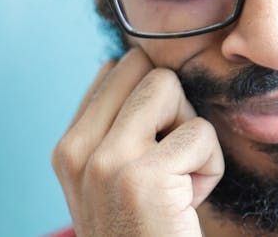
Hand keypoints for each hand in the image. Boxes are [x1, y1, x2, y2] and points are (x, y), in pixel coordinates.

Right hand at [52, 49, 224, 235]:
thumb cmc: (149, 231)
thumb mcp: (118, 179)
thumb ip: (119, 125)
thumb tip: (138, 58)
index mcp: (68, 148)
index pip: (115, 69)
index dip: (154, 100)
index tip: (157, 151)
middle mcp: (76, 151)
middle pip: (146, 69)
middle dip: (174, 110)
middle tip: (170, 166)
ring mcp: (104, 162)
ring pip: (170, 88)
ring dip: (192, 136)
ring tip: (177, 184)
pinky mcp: (141, 175)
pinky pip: (201, 133)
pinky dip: (210, 169)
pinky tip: (187, 205)